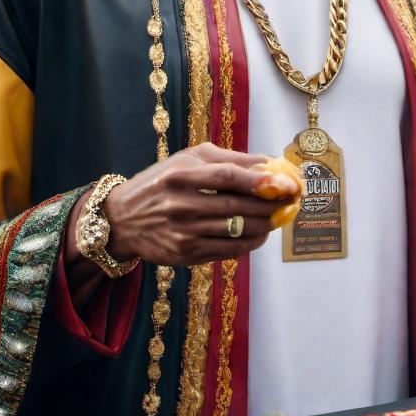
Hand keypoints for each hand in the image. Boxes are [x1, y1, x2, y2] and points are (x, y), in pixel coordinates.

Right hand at [100, 143, 296, 266]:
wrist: (122, 218)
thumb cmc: (162, 181)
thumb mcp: (187, 160)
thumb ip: (229, 159)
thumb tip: (270, 164)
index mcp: (180, 175)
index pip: (226, 177)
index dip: (259, 180)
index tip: (286, 182)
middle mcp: (179, 205)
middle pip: (236, 206)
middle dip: (271, 205)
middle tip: (293, 200)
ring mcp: (182, 233)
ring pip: (236, 231)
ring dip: (266, 225)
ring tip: (280, 216)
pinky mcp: (184, 255)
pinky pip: (228, 250)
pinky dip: (251, 243)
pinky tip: (261, 233)